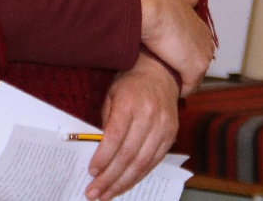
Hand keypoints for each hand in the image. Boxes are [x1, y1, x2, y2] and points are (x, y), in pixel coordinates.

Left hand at [85, 52, 179, 200]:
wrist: (161, 73)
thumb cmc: (130, 84)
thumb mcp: (111, 96)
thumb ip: (106, 123)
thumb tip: (98, 154)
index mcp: (130, 103)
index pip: (115, 137)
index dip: (102, 158)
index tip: (91, 172)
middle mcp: (149, 115)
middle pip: (128, 155)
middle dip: (109, 178)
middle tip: (94, 193)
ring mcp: (163, 126)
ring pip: (142, 163)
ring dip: (123, 183)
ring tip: (107, 195)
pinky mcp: (171, 135)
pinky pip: (154, 162)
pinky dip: (139, 176)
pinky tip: (125, 184)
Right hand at [132, 0, 214, 96]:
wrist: (151, 7)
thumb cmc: (156, 2)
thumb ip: (186, 2)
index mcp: (201, 27)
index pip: (196, 49)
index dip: (181, 57)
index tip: (167, 62)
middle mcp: (207, 41)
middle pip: (197, 65)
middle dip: (183, 72)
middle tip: (164, 77)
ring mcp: (203, 55)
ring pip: (194, 78)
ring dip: (181, 82)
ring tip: (164, 85)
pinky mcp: (196, 68)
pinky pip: (189, 87)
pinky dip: (179, 90)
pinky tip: (166, 90)